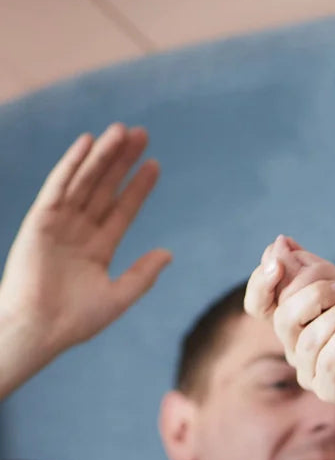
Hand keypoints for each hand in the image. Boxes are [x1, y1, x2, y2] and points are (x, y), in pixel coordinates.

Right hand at [0, 124, 171, 380]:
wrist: (40, 328)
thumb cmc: (75, 321)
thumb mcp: (118, 296)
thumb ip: (143, 274)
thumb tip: (169, 253)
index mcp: (98, 248)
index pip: (123, 209)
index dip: (138, 187)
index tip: (155, 165)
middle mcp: (79, 230)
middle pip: (105, 187)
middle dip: (123, 161)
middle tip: (142, 134)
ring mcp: (59, 223)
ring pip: (85, 181)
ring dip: (103, 155)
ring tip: (122, 131)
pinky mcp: (40, 220)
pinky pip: (58, 186)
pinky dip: (72, 164)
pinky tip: (87, 143)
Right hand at [245, 239, 334, 402]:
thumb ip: (315, 270)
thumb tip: (281, 243)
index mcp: (296, 320)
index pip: (260, 304)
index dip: (261, 282)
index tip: (279, 260)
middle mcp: (297, 347)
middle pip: (282, 320)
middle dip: (314, 296)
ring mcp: (310, 371)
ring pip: (304, 342)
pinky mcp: (330, 390)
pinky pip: (325, 365)